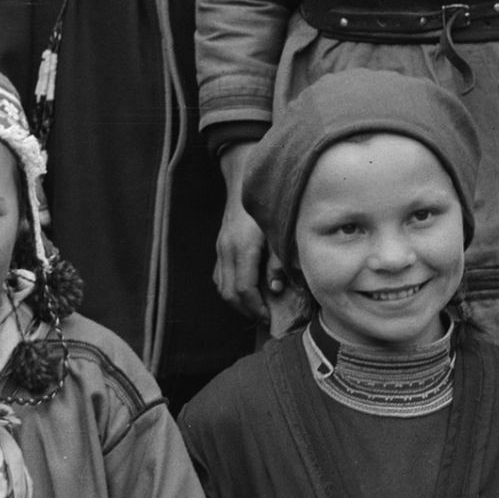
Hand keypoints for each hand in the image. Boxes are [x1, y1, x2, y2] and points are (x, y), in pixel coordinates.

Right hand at [213, 146, 271, 324]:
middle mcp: (227, 251)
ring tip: (255, 308)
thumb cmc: (267, 203)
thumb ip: (278, 260)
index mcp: (242, 248)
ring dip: (236, 302)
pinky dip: (230, 289)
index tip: (269, 318)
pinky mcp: (220, 246)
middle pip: (228, 292)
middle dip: (245, 310)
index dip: (256, 307)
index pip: (244, 289)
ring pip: (221, 286)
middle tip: (264, 318)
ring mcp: (220, 248)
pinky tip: (245, 291)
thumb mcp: (278, 231)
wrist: (243, 179)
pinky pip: (219, 275)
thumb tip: (275, 288)